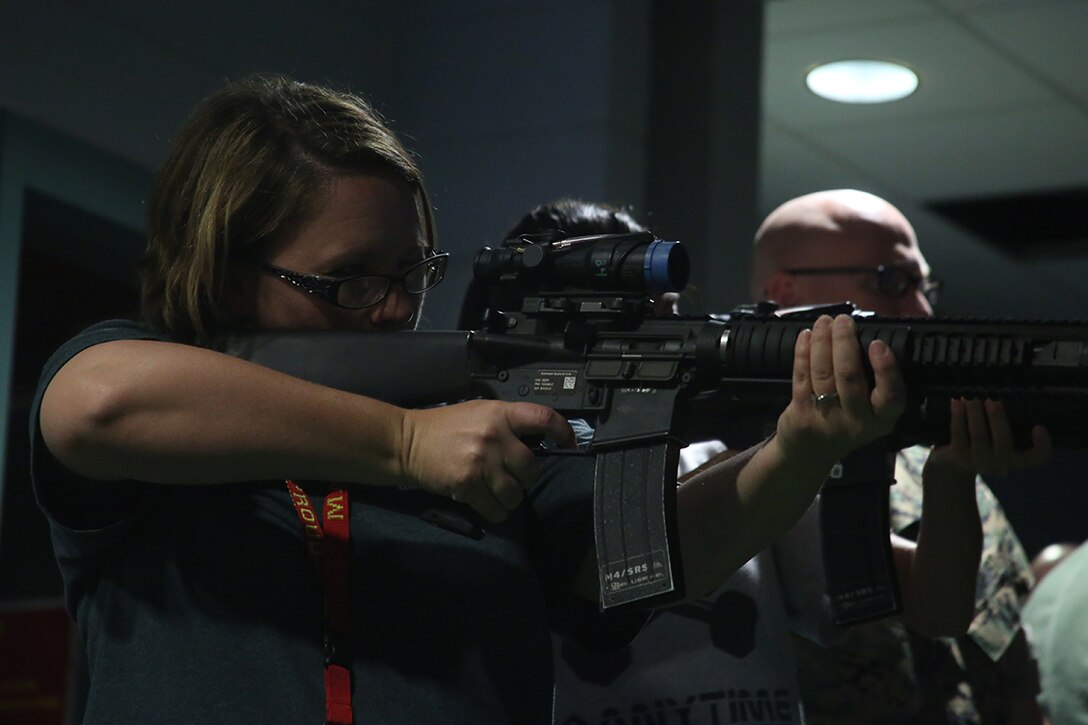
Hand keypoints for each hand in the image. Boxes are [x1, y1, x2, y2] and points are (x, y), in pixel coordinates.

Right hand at [399, 400, 574, 521]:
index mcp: (499, 413)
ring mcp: (480, 461)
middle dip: (525, 477)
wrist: (406, 442)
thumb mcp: (479, 412)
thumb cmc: (444, 427)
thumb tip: (536, 441)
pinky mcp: (467, 484)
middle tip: (512, 476)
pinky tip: (488, 504)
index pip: (543, 417)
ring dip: (510, 498)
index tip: (568, 444)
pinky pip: (496, 508)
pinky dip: (496, 512)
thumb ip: (507, 423)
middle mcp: (494, 435)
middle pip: (531, 467)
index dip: (563, 431)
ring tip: (497, 491)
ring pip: (516, 493)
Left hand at [776, 314, 905, 466]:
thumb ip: (874, 381)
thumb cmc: (847, 419)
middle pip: (849, 377)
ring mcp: (827, 419)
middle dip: (845, 343)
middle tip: (843, 321)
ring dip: (822, 342)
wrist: (810, 451)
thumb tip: (866, 335)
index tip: (878, 343)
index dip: (886, 369)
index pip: (891, 395)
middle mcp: (856, 421)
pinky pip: (802, 377)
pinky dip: (803, 353)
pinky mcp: (802, 414)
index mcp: (881, 419)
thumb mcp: (871, 411)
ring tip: (824, 322)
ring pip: (823, 373)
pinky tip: (805, 335)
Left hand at [926, 398, 1051, 480]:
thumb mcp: (1002, 437)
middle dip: (997, 416)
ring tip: (970, 395)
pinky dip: (958, 416)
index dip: (1043, 446)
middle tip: (992, 397)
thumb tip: (1007, 389)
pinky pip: (958, 434)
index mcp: (1018, 459)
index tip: (1038, 427)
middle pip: (1003, 441)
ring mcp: (979, 462)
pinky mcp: (958, 457)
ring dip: (974, 412)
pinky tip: (956, 402)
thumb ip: (1009, 421)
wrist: (955, 463)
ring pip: (978, 435)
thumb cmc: (986, 443)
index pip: (1039, 457)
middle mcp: (1001, 464)